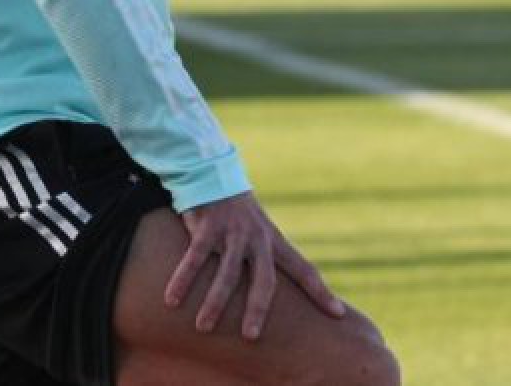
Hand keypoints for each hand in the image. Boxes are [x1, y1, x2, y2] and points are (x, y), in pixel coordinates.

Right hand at [164, 191, 345, 340]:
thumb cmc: (238, 212)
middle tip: (251, 337)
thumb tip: (275, 291)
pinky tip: (173, 299)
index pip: (304, 268)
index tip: (338, 313)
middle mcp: (257, 238)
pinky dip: (183, 279)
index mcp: (274, 240)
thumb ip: (266, 257)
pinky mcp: (208, 227)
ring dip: (215, 302)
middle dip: (258, 309)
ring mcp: (233, 232)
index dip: (320, 291)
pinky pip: (195, 257)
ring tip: (203, 327)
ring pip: (227, 274)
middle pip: (264, 280)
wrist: (214, 173)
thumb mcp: (260, 231)